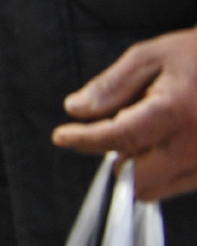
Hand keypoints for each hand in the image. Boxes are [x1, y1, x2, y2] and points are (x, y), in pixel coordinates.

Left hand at [53, 29, 196, 200]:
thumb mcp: (151, 56)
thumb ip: (112, 86)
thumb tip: (76, 109)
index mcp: (175, 112)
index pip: (118, 138)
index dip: (84, 139)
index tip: (62, 136)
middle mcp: (194, 147)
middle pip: (134, 178)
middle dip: (116, 157)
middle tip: (118, 129)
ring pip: (154, 189)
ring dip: (139, 166)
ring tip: (152, 130)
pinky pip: (177, 186)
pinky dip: (162, 170)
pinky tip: (168, 141)